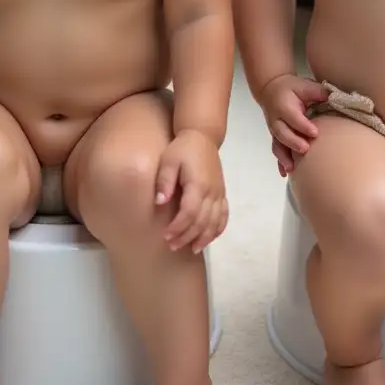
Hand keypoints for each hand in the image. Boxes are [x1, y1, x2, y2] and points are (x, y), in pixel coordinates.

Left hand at [155, 130, 227, 253]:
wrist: (202, 136)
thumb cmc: (182, 149)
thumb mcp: (168, 160)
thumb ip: (164, 181)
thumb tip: (160, 202)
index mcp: (198, 184)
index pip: (189, 213)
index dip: (178, 227)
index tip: (166, 236)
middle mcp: (212, 192)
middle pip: (202, 222)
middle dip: (187, 236)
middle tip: (172, 246)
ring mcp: (219, 193)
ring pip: (215, 222)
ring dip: (203, 238)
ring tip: (190, 248)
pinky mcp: (222, 193)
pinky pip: (224, 216)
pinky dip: (217, 229)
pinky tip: (208, 238)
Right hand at [260, 74, 326, 176]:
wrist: (270, 89)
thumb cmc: (291, 87)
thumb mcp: (305, 85)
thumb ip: (318, 92)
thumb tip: (335, 98)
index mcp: (284, 105)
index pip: (293, 117)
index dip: (303, 125)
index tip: (315, 133)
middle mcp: (276, 119)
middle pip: (282, 132)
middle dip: (293, 142)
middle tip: (306, 149)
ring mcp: (274, 129)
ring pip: (277, 144)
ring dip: (284, 156)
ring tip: (292, 168)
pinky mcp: (275, 137)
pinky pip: (276, 150)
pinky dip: (280, 162)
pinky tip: (285, 173)